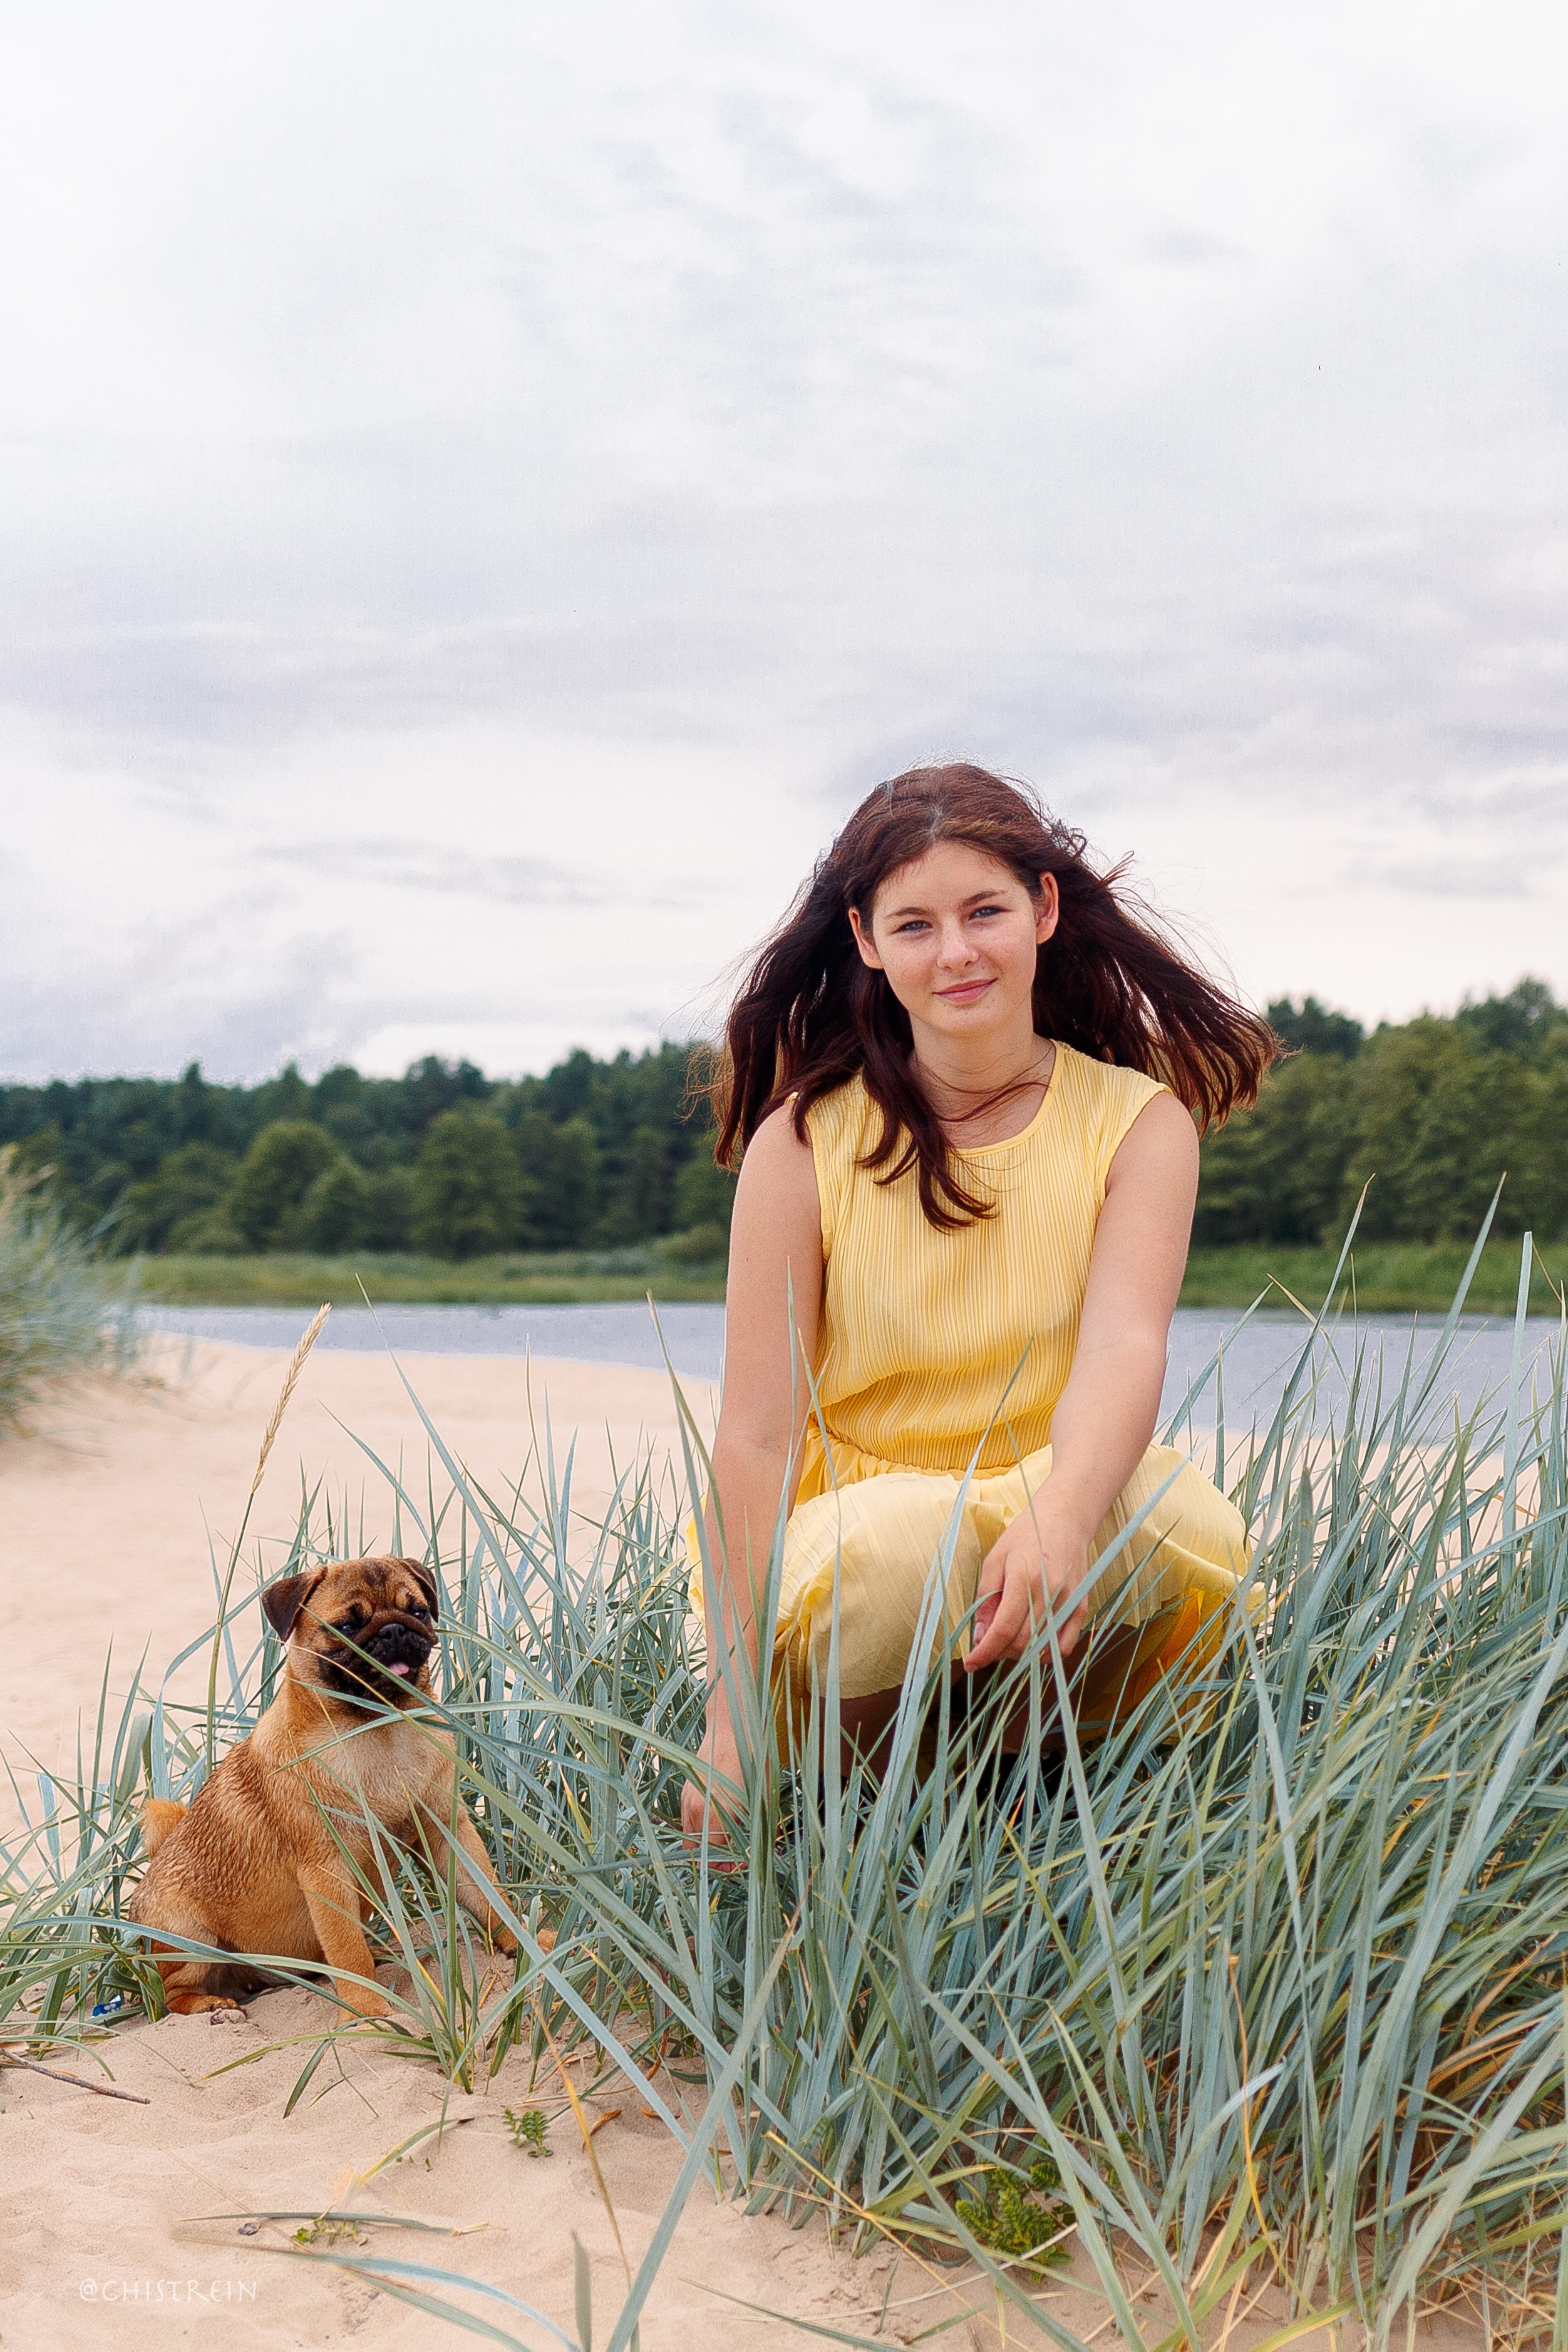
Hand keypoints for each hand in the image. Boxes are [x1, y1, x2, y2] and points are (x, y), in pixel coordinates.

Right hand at [680, 1694, 746, 1859]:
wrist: (732, 1725)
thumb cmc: (753, 1759)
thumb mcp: (763, 1797)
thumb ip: (759, 1830)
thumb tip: (759, 1854)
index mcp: (715, 1813)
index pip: (716, 1858)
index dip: (731, 1867)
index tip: (745, 1863)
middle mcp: (696, 1809)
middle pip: (698, 1854)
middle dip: (717, 1861)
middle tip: (738, 1857)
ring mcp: (687, 1800)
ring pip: (690, 1840)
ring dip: (707, 1847)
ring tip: (730, 1842)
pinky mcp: (685, 1792)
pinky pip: (688, 1823)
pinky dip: (701, 1831)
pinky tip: (721, 1824)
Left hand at [965, 1493, 1093, 1671]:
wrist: (1065, 1517)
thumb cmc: (1025, 1535)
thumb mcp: (995, 1559)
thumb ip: (986, 1598)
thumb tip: (980, 1635)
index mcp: (1023, 1579)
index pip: (1003, 1629)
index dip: (985, 1652)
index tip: (971, 1664)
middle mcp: (1049, 1593)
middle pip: (1022, 1643)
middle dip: (1000, 1652)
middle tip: (989, 1643)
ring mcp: (1069, 1601)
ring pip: (1042, 1648)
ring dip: (1021, 1653)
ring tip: (1009, 1639)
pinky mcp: (1083, 1606)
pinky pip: (1066, 1644)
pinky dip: (1046, 1652)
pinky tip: (1033, 1644)